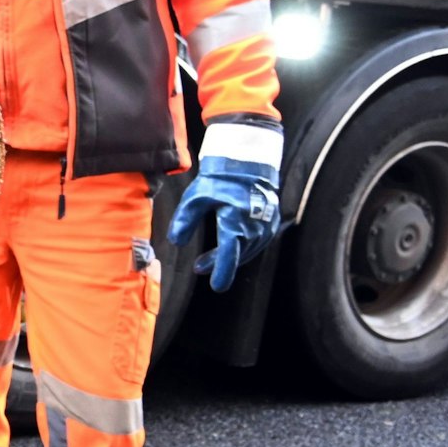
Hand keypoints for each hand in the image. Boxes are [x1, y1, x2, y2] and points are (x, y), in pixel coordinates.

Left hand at [169, 124, 284, 291]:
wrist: (248, 160)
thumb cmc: (220, 178)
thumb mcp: (196, 197)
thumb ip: (184, 220)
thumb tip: (176, 242)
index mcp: (236, 224)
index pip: (229, 256)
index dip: (222, 272)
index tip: (217, 286)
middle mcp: (255, 228)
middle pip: (237, 255)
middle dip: (219, 263)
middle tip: (200, 268)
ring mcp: (266, 225)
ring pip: (248, 249)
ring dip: (230, 256)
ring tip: (210, 260)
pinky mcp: (271, 220)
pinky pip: (257, 241)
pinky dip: (243, 246)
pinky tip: (230, 245)